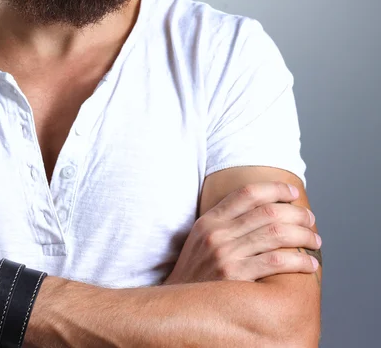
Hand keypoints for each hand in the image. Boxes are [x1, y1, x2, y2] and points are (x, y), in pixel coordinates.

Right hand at [163, 182, 320, 284]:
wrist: (177, 304)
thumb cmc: (195, 272)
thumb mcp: (201, 239)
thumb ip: (224, 224)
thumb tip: (261, 212)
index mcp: (210, 221)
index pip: (247, 193)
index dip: (274, 189)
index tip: (292, 193)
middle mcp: (218, 234)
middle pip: (267, 212)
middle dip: (296, 214)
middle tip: (310, 220)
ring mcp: (226, 254)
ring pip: (276, 234)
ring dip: (303, 235)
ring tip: (315, 240)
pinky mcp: (235, 277)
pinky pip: (276, 262)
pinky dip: (298, 261)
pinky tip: (309, 264)